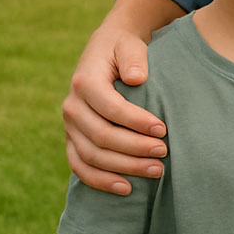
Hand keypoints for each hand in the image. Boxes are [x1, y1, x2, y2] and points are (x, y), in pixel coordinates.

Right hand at [63, 22, 167, 194]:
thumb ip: (134, 59)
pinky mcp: (73, 140)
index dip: (136, 122)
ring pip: (92, 157)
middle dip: (134, 149)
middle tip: (164, 153)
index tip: (162, 129)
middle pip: (101, 137)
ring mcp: (70, 126)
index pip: (110, 108)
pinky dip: (101, 181)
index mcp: (84, 82)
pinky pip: (81, 167)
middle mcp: (72, 107)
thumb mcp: (129, 44)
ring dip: (124, 168)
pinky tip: (127, 189)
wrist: (106, 50)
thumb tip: (137, 79)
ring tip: (156, 171)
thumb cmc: (123, 48)